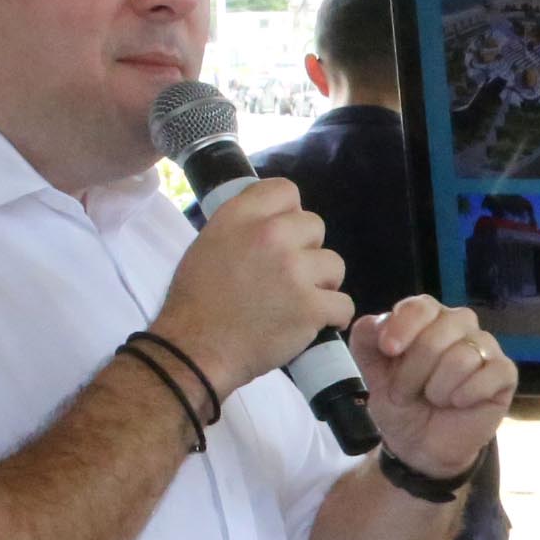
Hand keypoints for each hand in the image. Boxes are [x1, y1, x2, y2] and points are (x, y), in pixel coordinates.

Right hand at [153, 175, 349, 396]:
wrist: (196, 348)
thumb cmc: (197, 301)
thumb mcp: (209, 244)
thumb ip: (244, 226)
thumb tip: (275, 220)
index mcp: (239, 217)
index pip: (285, 190)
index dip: (290, 212)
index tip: (285, 234)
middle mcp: (269, 236)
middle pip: (316, 225)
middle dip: (307, 250)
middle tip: (287, 275)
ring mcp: (293, 270)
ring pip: (334, 264)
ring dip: (322, 283)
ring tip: (298, 301)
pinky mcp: (311, 306)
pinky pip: (344, 303)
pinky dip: (333, 317)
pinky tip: (314, 323)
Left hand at [351, 295, 515, 477]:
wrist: (421, 445)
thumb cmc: (401, 403)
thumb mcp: (372, 373)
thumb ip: (367, 341)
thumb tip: (376, 323)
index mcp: (428, 318)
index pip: (421, 306)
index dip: (404, 326)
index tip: (389, 350)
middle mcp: (459, 326)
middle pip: (442, 329)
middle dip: (416, 368)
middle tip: (406, 392)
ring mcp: (485, 348)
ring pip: (462, 356)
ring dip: (438, 388)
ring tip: (434, 400)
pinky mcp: (504, 373)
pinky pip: (490, 374)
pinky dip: (467, 394)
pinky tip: (458, 403)